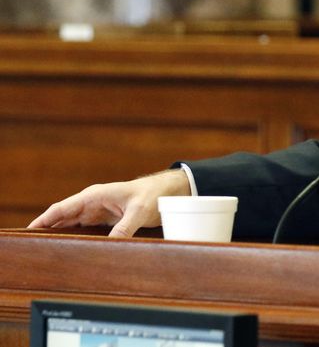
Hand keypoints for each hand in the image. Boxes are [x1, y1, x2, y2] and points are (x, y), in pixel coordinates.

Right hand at [27, 169, 190, 237]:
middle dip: (46, 230)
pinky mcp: (103, 220)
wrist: (166, 192)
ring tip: (44, 251)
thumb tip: (111, 244)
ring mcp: (96, 211)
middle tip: (32, 247)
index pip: (62, 208)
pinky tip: (66, 248)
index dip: (44, 219)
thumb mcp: (139, 211)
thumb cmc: (152, 195)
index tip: (29, 231)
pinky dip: (72, 237)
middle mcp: (91, 203)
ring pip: (70, 224)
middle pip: (62, 218)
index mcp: (94, 196)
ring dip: (58, 235)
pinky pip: (82, 229)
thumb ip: (125, 228)